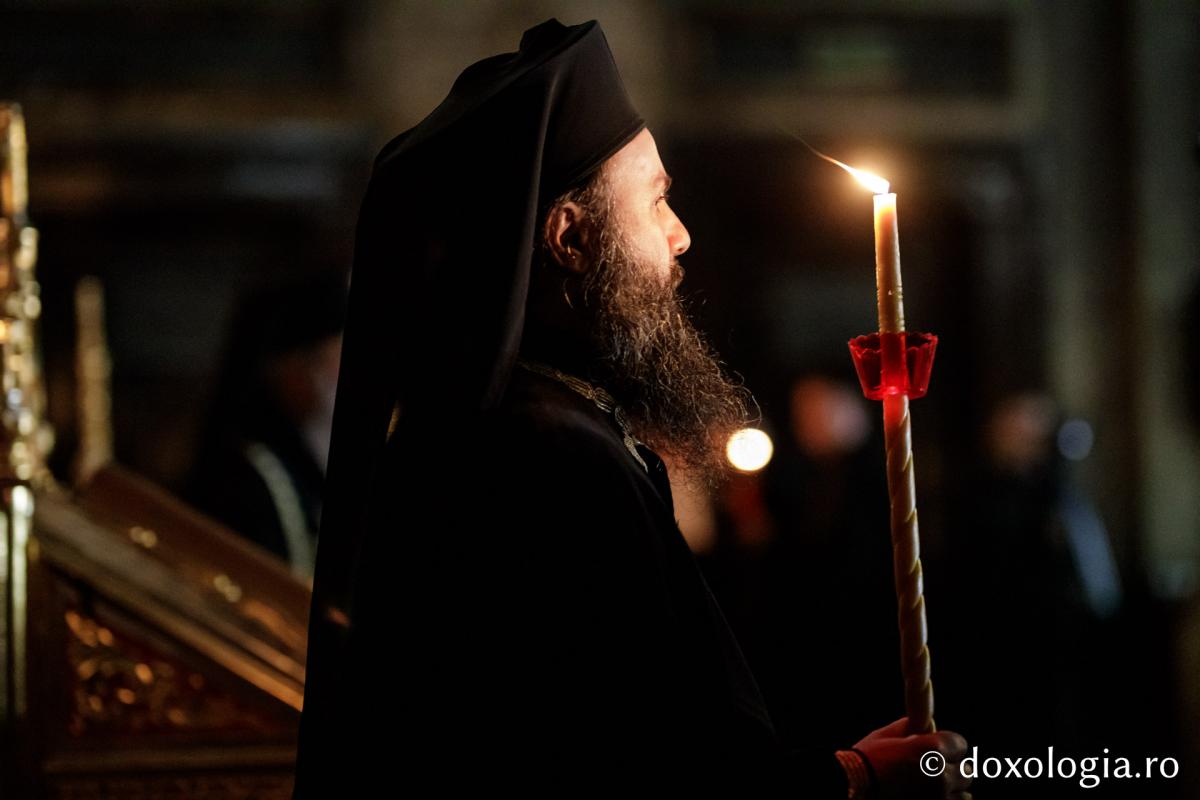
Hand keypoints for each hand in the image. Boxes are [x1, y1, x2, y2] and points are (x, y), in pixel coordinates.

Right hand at [853, 716, 971, 799]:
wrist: (852, 786)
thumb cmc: (867, 759)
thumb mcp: (886, 735)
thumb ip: (909, 728)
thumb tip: (923, 725)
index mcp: (932, 749)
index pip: (960, 744)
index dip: (949, 745)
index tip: (941, 749)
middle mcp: (941, 775)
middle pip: (966, 772)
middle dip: (953, 768)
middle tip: (936, 769)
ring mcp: (939, 798)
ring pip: (964, 794)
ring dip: (952, 789)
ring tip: (933, 786)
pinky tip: (931, 796)